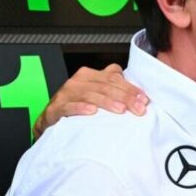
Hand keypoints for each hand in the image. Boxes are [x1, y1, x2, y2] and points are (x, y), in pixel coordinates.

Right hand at [33, 64, 147, 138]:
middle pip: (106, 86)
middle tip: (138, 108)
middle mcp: (79, 82)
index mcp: (90, 76)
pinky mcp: (56, 108)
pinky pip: (69, 106)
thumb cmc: (77, 106)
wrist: (52, 120)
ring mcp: (66, 94)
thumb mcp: (97, 94)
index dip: (131, 88)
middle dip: (125, 97)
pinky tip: (92, 112)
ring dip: (107, 102)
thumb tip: (139, 94)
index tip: (144, 99)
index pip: (114, 78)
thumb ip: (115, 89)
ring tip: (121, 110)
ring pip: (90, 94)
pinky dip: (81, 108)